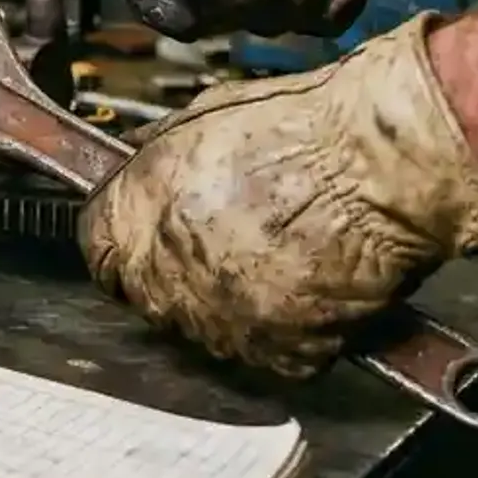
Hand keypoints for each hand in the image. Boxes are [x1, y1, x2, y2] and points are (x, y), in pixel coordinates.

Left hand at [77, 14, 477, 379]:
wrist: (379, 166)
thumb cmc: (303, 132)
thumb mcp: (200, 124)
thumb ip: (158, 167)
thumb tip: (143, 177)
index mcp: (136, 217)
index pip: (98, 250)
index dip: (126, 241)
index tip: (146, 237)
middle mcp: (167, 279)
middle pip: (149, 297)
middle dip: (178, 274)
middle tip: (227, 241)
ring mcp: (222, 325)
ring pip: (208, 329)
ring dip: (231, 304)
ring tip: (278, 258)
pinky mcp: (281, 354)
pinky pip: (270, 353)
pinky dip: (288, 330)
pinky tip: (311, 286)